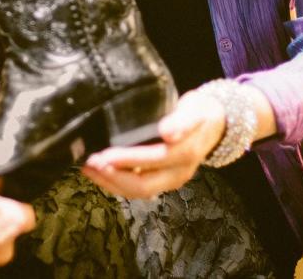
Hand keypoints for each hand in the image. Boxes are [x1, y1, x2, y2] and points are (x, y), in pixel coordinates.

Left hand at [80, 88, 226, 198]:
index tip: (103, 154)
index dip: (127, 161)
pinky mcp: (162, 180)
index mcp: (185, 154)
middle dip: (112, 177)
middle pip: (142, 185)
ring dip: (110, 182)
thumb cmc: (200, 112)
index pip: (152, 161)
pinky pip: (137, 187)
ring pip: (137, 191)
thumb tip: (168, 133)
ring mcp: (170, 179)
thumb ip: (182, 122)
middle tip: (89, 163)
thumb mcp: (195, 111)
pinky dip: (116, 181)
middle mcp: (178, 172)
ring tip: (87, 168)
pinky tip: (98, 172)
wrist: (214, 123)